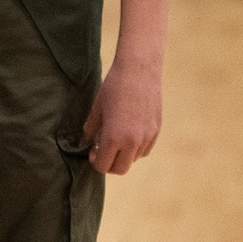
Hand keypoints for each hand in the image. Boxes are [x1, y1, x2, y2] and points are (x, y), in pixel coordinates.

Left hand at [82, 58, 162, 174]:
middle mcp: (133, 142)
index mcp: (114, 137)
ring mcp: (147, 137)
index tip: (92, 150)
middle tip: (101, 149)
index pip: (104, 165)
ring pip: (133, 159)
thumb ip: (91, 129)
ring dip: (122, 155)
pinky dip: (135, 148)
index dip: (95, 161)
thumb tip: (86, 143)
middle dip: (108, 163)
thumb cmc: (113, 88)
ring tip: (114, 137)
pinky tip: (127, 133)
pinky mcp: (156, 131)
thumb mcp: (97, 109)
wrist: (139, 72)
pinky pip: (144, 150)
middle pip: (120, 169)